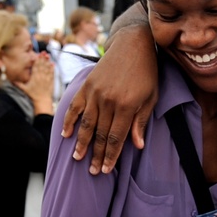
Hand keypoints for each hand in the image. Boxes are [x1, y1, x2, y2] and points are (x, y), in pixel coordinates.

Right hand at [15, 53, 55, 113]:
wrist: (42, 100)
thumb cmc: (33, 95)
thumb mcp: (24, 89)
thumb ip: (18, 84)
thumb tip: (11, 80)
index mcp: (34, 77)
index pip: (36, 67)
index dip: (37, 60)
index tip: (38, 55)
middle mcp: (41, 77)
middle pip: (42, 65)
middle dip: (43, 58)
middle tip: (44, 52)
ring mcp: (46, 78)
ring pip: (47, 68)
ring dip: (47, 61)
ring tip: (48, 56)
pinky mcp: (51, 81)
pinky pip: (52, 73)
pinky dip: (52, 68)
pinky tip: (53, 64)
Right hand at [61, 22, 158, 174]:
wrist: (133, 45)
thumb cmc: (146, 73)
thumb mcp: (151, 98)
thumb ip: (140, 122)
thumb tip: (137, 146)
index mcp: (126, 106)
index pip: (115, 138)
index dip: (110, 156)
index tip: (106, 170)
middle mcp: (108, 101)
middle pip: (100, 134)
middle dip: (96, 155)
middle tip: (92, 171)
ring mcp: (95, 93)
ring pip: (86, 124)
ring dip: (81, 143)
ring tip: (77, 158)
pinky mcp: (87, 85)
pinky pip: (75, 107)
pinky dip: (69, 121)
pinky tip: (65, 135)